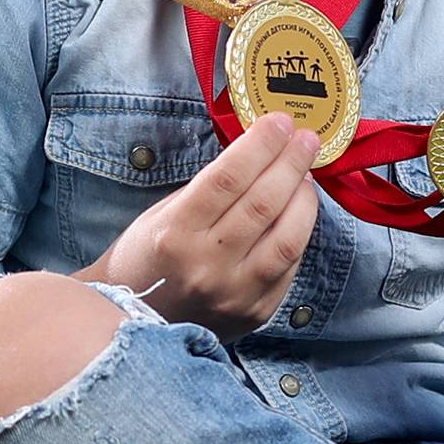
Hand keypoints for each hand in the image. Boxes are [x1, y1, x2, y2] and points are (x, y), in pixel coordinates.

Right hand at [81, 113, 321, 342]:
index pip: (228, 178)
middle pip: (262, 204)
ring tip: (307, 174)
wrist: (136, 321)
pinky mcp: (256, 312)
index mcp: (175, 233)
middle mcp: (206, 266)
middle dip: (290, 163)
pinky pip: (289, 266)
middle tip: (304, 138)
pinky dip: (299, 232)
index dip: (260, 145)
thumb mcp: (164, 215)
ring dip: (304, 198)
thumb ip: (210, 190)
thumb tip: (259, 154)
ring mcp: (235, 294)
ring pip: (287, 238)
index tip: (279, 122)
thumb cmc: (147, 258)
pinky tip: (299, 211)